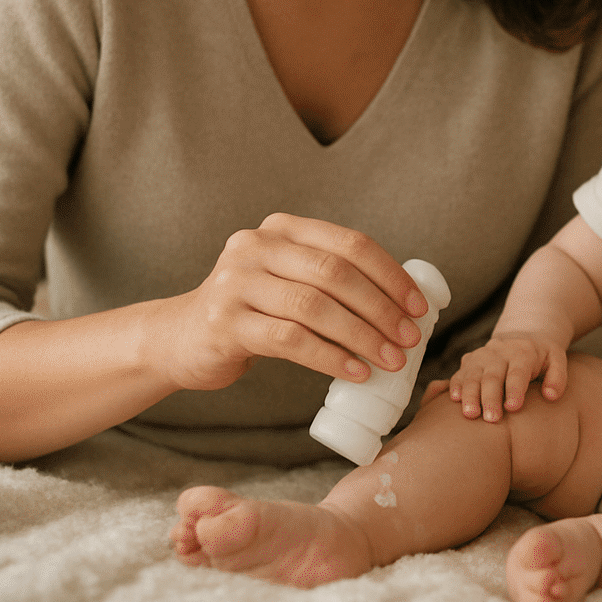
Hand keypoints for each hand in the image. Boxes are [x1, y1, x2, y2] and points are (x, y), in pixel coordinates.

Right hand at [149, 212, 428, 391]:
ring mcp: (236, 282)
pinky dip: (329, 357)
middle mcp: (256, 246)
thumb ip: (330, 281)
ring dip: (361, 335)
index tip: (419, 308)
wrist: (181, 339)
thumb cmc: (253, 313)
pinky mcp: (224, 322)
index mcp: (282, 228)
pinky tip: (354, 372)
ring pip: (314, 306)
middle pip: (335, 273)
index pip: (350, 244)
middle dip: (381, 308)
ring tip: (390, 360)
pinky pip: (290, 339)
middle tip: (409, 339)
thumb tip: (404, 309)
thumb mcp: (287, 281)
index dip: (390, 275)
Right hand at [447, 332, 567, 421]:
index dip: (515, 389)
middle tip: (492, 419)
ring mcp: (481, 356)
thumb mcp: (557, 360)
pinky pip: (459, 374)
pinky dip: (455, 386)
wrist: (522, 336)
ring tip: (471, 415)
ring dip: (470, 395)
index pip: (518, 371)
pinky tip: (454, 400)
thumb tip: (550, 396)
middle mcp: (499, 352)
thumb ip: (558, 377)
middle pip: (492, 376)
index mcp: (523, 352)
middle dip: (491, 398)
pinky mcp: (468, 362)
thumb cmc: (542, 356)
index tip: (513, 407)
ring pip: (472, 375)